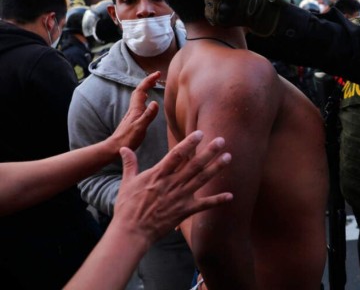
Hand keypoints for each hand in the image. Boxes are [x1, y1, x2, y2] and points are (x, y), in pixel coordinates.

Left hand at [107, 72, 159, 151]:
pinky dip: (144, 98)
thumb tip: (156, 102)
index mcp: (136, 109)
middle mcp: (133, 109)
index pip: (142, 90)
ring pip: (138, 96)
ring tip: (153, 85)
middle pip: (139, 90)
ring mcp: (132, 114)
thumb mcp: (140, 128)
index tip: (158, 74)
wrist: (115, 147)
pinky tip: (147, 102)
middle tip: (157, 76)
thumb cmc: (128, 139)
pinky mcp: (133, 119)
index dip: (149, 80)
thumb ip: (148, 115)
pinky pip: (139, 103)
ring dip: (146, 88)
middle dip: (147, 81)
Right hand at [115, 131, 232, 242]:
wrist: (131, 232)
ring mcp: (180, 197)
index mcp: (158, 175)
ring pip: (202, 180)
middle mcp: (172, 183)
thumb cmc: (127, 207)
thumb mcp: (127, 182)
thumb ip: (130, 164)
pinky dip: (217, 200)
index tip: (200, 133)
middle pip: (194, 165)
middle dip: (209, 152)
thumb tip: (124, 148)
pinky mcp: (185, 211)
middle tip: (222, 140)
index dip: (189, 143)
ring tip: (228, 157)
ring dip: (216, 168)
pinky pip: (204, 205)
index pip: (176, 155)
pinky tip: (230, 196)